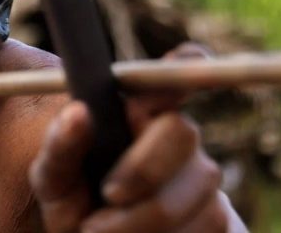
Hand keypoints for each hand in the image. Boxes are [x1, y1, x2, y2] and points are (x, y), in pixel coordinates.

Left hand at [29, 45, 247, 232]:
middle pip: (181, 131)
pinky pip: (214, 230)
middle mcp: (179, 135)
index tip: (175, 71)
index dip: (184, 64)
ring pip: (196, 191)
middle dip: (143, 170)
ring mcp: (206, 179)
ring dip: (142, 222)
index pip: (178, 70)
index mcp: (140, 110)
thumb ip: (60, 145)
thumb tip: (78, 111)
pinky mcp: (228, 223)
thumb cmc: (71, 199)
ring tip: (102, 230)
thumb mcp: (52, 175)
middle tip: (107, 195)